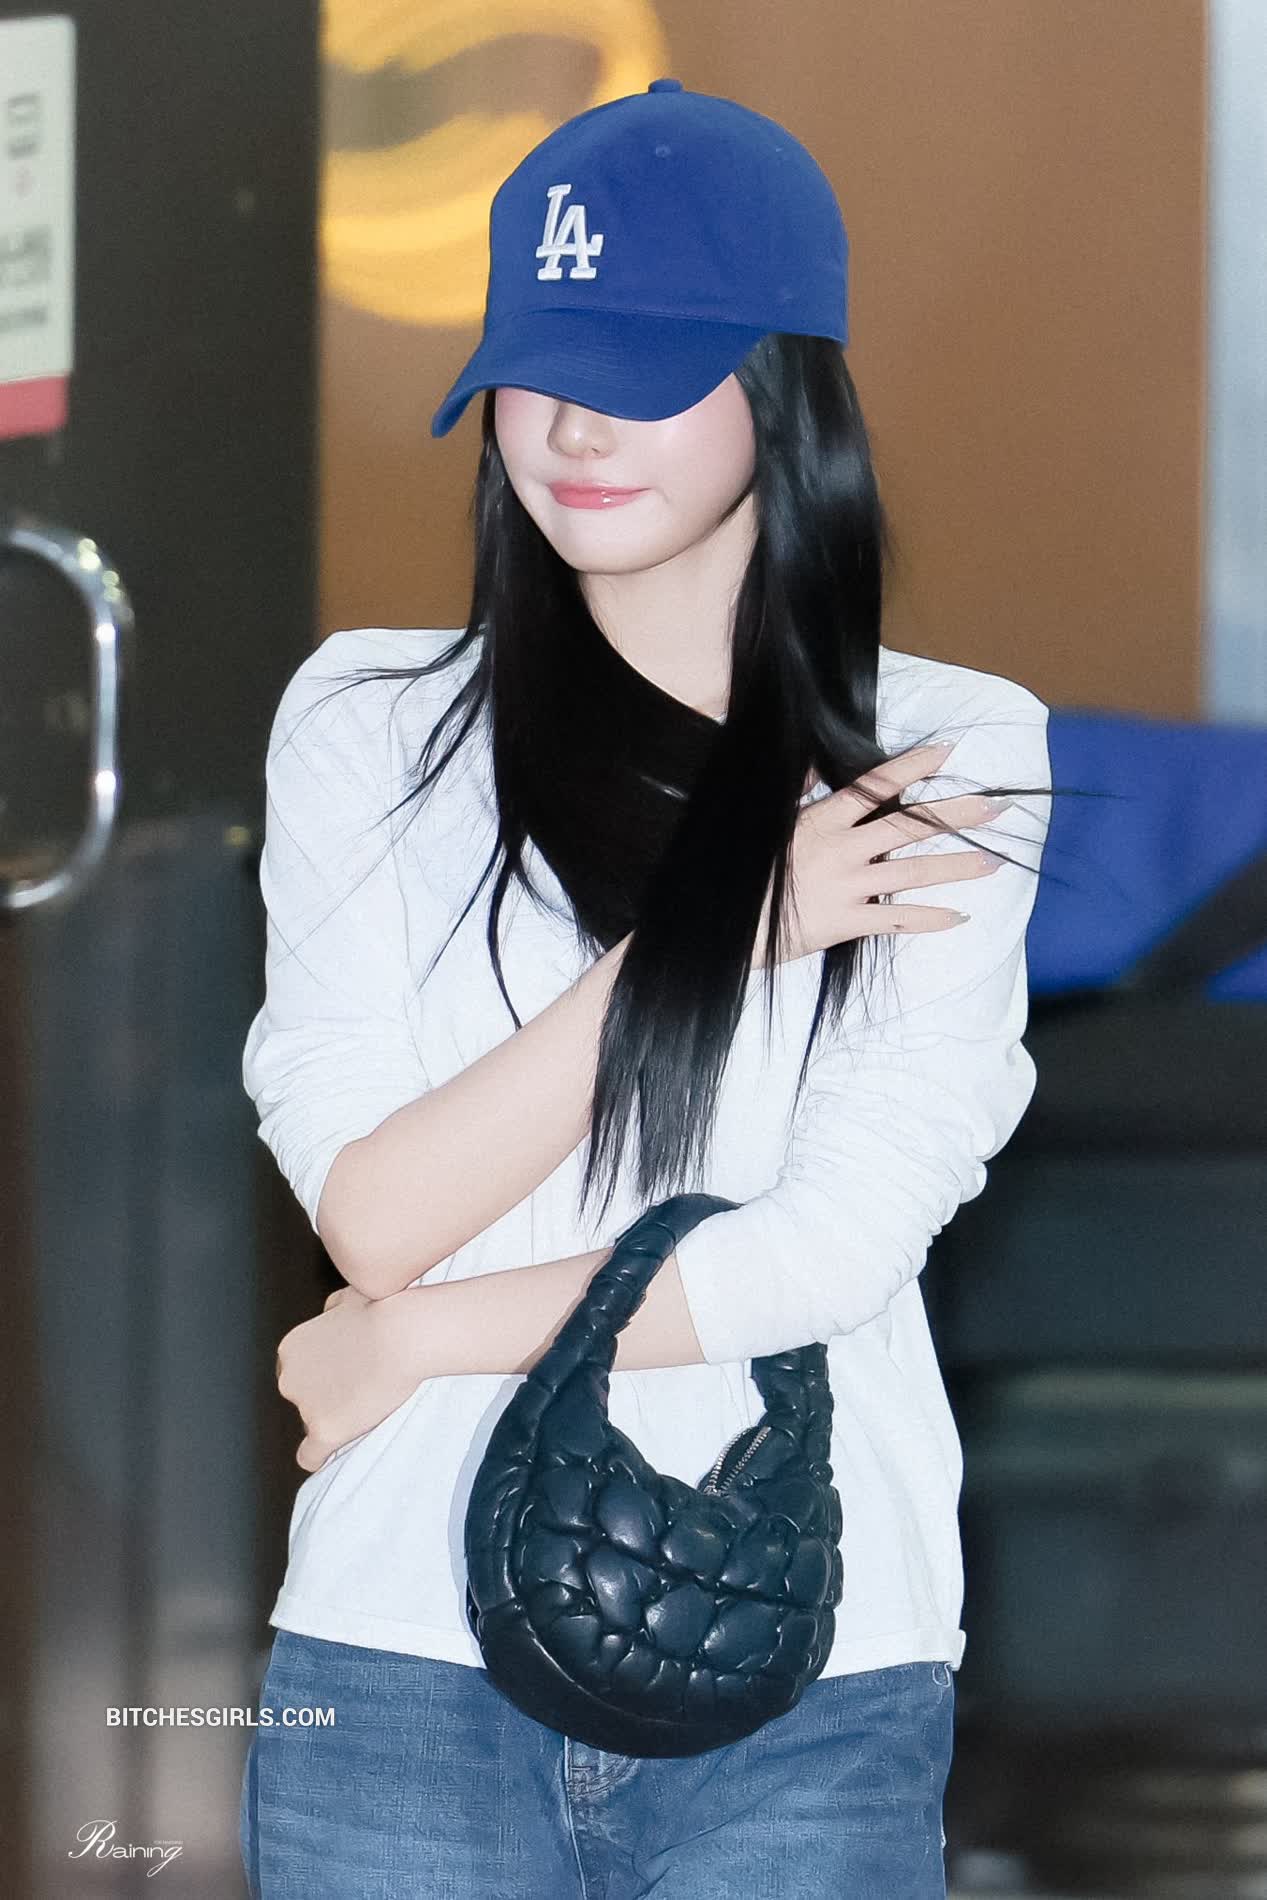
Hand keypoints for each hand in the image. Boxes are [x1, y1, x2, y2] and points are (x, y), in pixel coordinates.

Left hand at [275, 1284, 428, 1472]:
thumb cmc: (383, 1309)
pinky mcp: (323, 1430)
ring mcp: (305, 1406)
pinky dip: (319, 1456)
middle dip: (327, 1398)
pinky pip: (309, 1456)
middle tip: (362, 1392)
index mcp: (291, 1348)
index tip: (349, 1376)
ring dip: (333, 1420)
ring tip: (366, 1410)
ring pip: (312, 1425)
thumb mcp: (349, 1296)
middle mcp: (289, 1378)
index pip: (297, 1374)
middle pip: (302, 1400)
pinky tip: (333, 1454)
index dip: (325, 1376)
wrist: (402, 1334)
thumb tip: (330, 1312)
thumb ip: (332, 1309)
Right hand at [754, 741, 1010, 967]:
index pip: (876, 786)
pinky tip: (960, 917)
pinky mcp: (848, 922)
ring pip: (913, 873)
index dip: (913, 767)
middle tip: (996, 807)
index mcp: (823, 820)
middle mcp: (843, 850)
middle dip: (956, 814)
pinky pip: (898, 921)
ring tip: (993, 861)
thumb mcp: (769, 823)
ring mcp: (848, 887)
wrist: (733, 923)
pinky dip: (930, 920)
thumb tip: (809, 763)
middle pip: (909, 825)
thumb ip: (794, 791)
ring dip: (956, 867)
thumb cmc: (749, 871)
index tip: (948, 751)